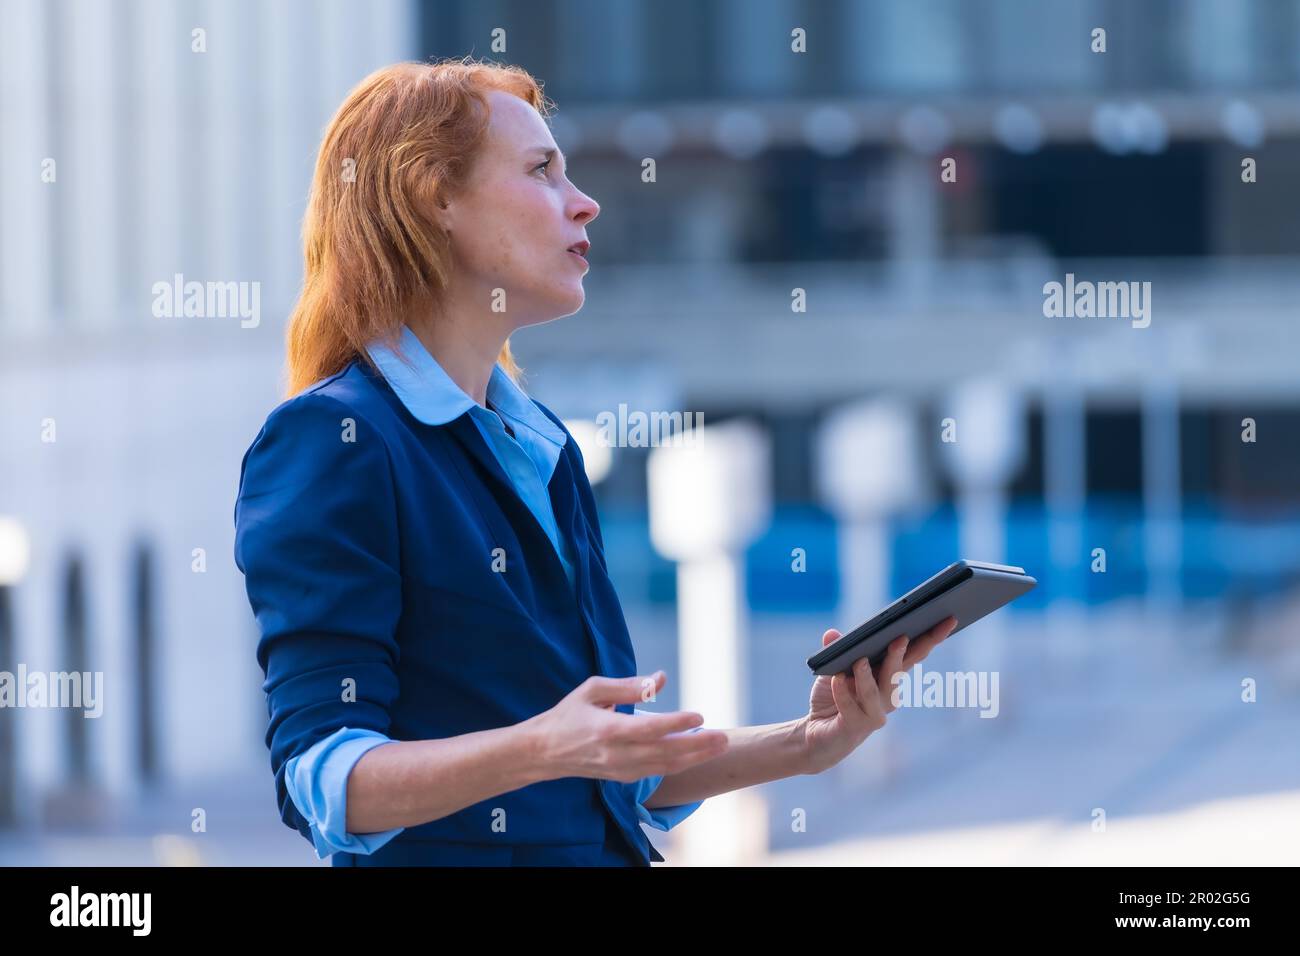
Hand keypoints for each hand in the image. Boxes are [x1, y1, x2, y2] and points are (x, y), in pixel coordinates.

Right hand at [524, 671, 729, 783]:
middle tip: (724, 737)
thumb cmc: (569, 714)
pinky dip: (679, 764)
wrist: (545, 752)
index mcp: (607, 730)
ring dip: (695, 757)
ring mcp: (621, 770)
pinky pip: (657, 772)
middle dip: (698, 746)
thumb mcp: (593, 689)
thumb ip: (628, 685)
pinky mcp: (623, 778)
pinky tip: (697, 755)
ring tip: (720, 746)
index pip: (650, 729)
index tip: (699, 716)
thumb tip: (661, 679)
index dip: (677, 724)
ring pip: (665, 766)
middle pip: (665, 753)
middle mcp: (617, 755)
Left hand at [799, 615, 957, 773]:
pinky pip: (851, 708)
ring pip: (876, 693)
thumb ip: (836, 651)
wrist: (816, 735)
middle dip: (901, 654)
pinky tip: (836, 680)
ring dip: (867, 676)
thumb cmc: (831, 699)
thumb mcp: (832, 669)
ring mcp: (875, 713)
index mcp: (888, 675)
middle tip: (900, 637)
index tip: (948, 619)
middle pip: (898, 672)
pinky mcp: (857, 727)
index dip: (932, 637)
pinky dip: (843, 693)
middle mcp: (887, 695)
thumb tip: (832, 634)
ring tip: (859, 660)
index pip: (913, 653)